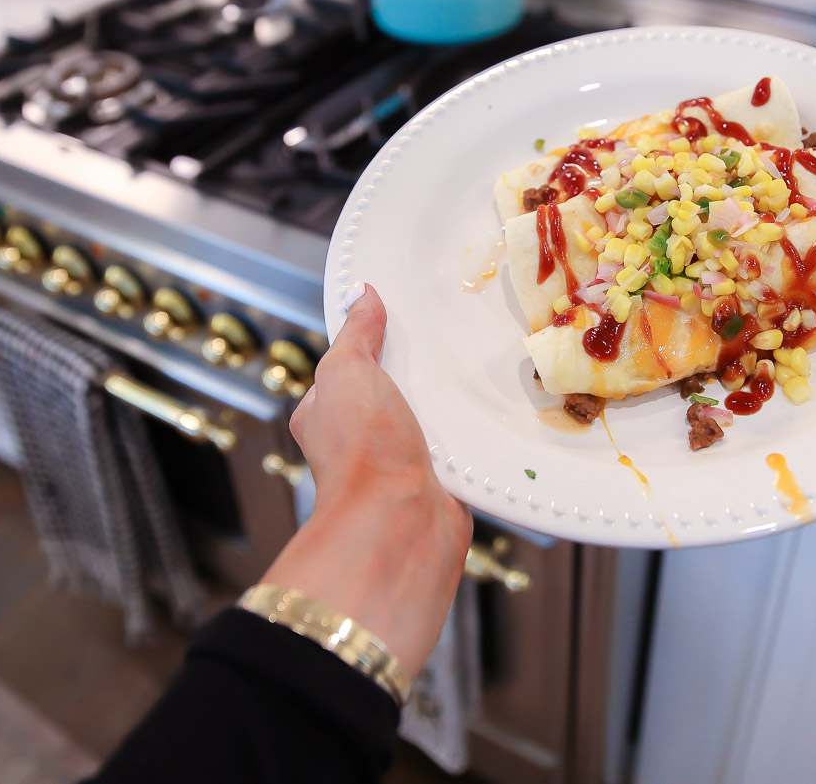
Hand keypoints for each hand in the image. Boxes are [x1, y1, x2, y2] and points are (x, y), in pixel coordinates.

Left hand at [260, 285, 472, 679]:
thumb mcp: (346, 372)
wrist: (401, 523)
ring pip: (430, 416)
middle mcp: (359, 440)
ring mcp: (400, 460)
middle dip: (419, 369)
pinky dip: (473, 430)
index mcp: (324, 414)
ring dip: (450, 402)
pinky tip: (491, 408)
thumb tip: (359, 293)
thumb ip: (355, 333)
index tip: (405, 311)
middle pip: (395, 388)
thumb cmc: (361, 450)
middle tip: (451, 336)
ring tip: (477, 366)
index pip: (348, 365)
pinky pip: (460, 444)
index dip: (373, 338)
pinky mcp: (439, 478)